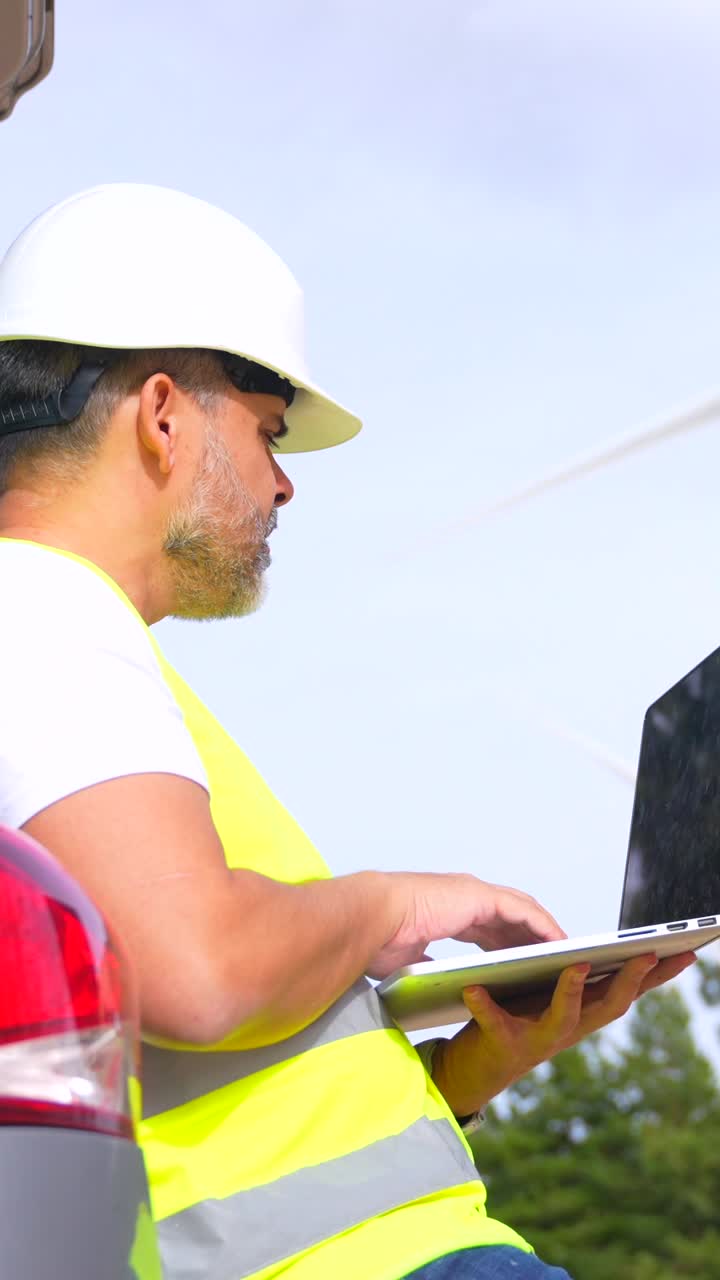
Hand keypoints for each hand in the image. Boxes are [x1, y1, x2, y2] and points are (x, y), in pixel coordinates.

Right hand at [367, 872, 564, 979]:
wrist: (370, 918)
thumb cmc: (377, 938)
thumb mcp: (409, 958)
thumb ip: (426, 964)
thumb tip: (430, 979)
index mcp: (446, 910)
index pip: (486, 925)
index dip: (507, 941)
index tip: (522, 958)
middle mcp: (463, 897)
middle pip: (510, 916)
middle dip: (532, 935)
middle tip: (552, 957)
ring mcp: (472, 893)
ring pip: (521, 911)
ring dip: (544, 931)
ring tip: (565, 952)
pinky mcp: (480, 896)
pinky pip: (523, 912)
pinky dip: (542, 927)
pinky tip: (558, 943)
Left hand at [431, 951, 695, 1116]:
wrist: (477, 1071)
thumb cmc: (516, 1022)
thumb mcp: (552, 1000)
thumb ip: (574, 982)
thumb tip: (597, 951)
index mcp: (583, 1014)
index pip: (628, 991)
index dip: (659, 974)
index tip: (685, 952)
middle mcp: (569, 1031)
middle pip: (609, 1005)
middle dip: (631, 980)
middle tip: (648, 954)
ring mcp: (538, 1041)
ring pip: (565, 1018)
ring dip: (573, 991)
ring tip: (580, 962)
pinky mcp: (503, 1045)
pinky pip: (495, 1024)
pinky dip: (484, 1006)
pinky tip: (473, 988)